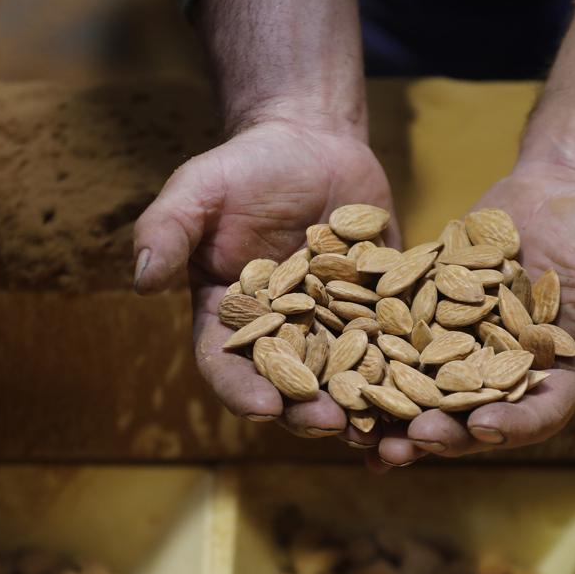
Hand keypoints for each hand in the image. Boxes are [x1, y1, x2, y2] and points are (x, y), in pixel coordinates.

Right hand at [132, 119, 395, 444]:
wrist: (310, 143)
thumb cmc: (244, 167)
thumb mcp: (198, 189)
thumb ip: (166, 230)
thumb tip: (140, 277)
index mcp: (230, 319)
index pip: (229, 366)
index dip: (245, 391)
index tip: (265, 408)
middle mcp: (283, 335)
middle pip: (293, 388)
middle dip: (311, 412)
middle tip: (335, 425)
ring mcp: (336, 327)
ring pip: (350, 381)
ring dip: (367, 411)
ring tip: (387, 430)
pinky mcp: (382, 310)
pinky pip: (398, 347)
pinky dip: (413, 373)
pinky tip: (435, 394)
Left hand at [374, 164, 574, 465]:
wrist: (561, 188)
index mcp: (556, 379)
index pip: (533, 415)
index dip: (507, 426)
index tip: (480, 429)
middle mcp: (504, 375)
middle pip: (468, 415)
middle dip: (436, 433)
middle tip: (402, 445)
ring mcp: (461, 347)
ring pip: (423, 390)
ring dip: (393, 414)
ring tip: (357, 431)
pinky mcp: (427, 315)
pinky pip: (394, 340)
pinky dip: (368, 357)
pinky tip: (336, 369)